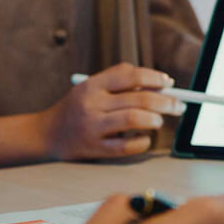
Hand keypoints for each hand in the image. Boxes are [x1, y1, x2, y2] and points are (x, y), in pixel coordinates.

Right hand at [39, 63, 186, 159]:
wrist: (45, 135)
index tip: (169, 83)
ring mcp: (93, 127)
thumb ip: (118, 83)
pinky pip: (127, 146)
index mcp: (92, 85)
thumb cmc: (77, 109)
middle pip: (139, 98)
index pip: (130, 75)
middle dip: (166, 102)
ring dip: (154, 120)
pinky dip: (142, 142)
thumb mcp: (90, 89)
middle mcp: (92, 104)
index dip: (154, 77)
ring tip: (158, 122)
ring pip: (134, 119)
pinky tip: (144, 139)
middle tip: (179, 106)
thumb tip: (160, 84)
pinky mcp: (95, 149)